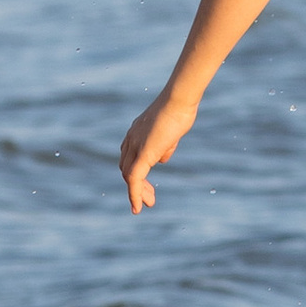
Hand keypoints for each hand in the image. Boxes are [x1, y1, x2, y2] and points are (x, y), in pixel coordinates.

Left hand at [120, 92, 194, 213]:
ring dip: (137, 192)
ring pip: (129, 175)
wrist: (178, 100)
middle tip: (150, 198)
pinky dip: (134, 195)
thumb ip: (164, 146)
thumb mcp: (171, 132)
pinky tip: (139, 206)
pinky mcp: (142, 155)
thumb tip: (162, 160)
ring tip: (148, 203)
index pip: (130, 157)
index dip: (135, 172)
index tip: (146, 184)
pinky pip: (134, 179)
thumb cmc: (179, 110)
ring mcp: (135, 146)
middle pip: (126, 167)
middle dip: (136, 184)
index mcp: (136, 132)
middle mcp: (131, 139)